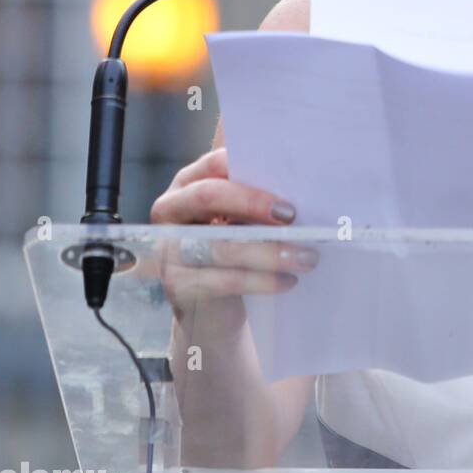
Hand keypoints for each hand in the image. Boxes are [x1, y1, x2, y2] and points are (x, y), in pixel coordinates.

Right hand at [149, 147, 316, 329]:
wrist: (212, 309)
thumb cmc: (233, 249)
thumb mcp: (240, 218)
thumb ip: (255, 197)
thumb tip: (298, 184)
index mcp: (189, 182)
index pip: (214, 163)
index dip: (248, 171)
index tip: (284, 181)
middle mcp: (170, 209)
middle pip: (208, 196)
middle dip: (253, 203)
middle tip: (292, 216)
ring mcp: (167, 248)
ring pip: (221, 245)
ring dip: (269, 251)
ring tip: (305, 256)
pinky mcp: (176, 285)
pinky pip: (224, 280)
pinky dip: (261, 280)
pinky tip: (287, 280)